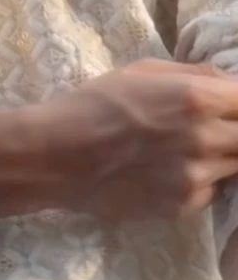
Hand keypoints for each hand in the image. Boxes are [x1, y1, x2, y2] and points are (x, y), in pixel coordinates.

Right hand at [43, 58, 237, 220]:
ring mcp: (197, 178)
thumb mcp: (142, 71)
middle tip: (215, 123)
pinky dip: (203, 179)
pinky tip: (171, 168)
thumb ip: (193, 74)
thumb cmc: (96, 102)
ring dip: (224, 154)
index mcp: (196, 98)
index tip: (230, 102)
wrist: (59, 156)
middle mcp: (206, 140)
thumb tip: (228, 81)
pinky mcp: (185, 207)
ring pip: (236, 166)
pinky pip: (212, 190)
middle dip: (236, 127)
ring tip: (188, 145)